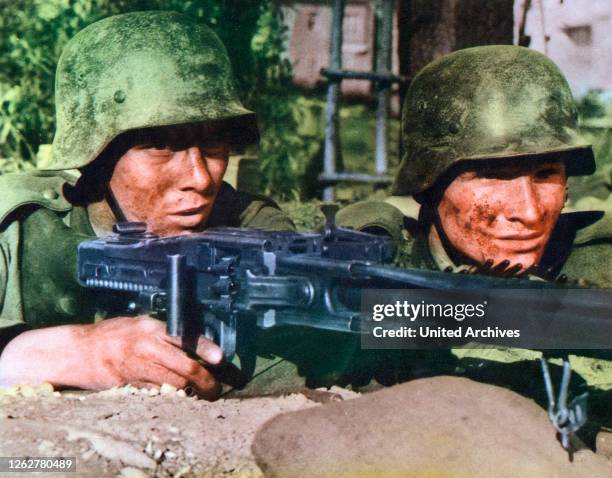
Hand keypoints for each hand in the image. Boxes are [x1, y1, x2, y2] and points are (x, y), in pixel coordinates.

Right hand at [0, 316, 222, 399]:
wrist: (79, 351)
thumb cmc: (113, 335)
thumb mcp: (141, 324)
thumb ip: (166, 332)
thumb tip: (194, 343)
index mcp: (151, 328)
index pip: (183, 337)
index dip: (204, 348)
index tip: (220, 358)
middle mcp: (146, 347)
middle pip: (184, 368)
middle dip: (205, 381)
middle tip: (215, 388)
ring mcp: (137, 368)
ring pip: (173, 385)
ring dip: (191, 392)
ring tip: (202, 394)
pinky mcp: (130, 386)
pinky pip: (157, 394)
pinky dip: (172, 397)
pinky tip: (180, 398)